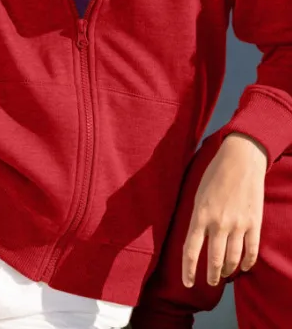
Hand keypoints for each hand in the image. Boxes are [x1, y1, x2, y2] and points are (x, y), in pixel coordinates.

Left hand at [182, 133, 266, 287]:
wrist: (241, 159)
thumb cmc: (215, 174)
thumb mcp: (198, 194)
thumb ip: (197, 217)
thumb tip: (195, 238)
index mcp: (200, 215)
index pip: (190, 250)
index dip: (188, 270)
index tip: (188, 283)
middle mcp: (218, 223)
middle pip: (213, 260)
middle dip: (211, 275)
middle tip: (210, 281)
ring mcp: (237, 224)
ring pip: (232, 259)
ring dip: (227, 270)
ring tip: (224, 274)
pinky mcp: (254, 223)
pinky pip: (251, 251)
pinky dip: (247, 263)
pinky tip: (243, 267)